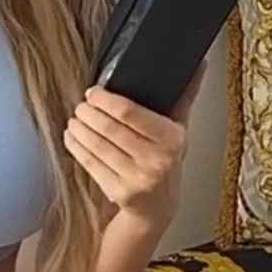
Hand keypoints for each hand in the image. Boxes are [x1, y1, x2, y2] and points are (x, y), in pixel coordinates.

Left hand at [63, 64, 205, 223]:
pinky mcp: (117, 191)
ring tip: (75, 119)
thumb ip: (185, 95)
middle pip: (109, 128)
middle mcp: (155, 160)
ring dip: (79, 128)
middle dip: (89, 113)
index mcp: (171, 139)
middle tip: (81, 105)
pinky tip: (72, 136)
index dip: (106, 100)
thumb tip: (199, 65)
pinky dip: (75, 146)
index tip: (94, 92)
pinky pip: (89, 163)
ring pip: (96, 145)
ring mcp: (135, 178)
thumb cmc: (166, 159)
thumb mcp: (180, 128)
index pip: (131, 113)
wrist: (159, 206)